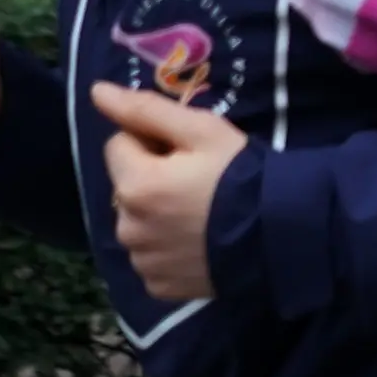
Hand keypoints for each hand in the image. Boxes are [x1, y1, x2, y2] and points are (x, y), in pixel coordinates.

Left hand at [92, 81, 248, 302]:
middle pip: (126, 186)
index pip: (119, 144)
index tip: (188, 151)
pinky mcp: (157, 285)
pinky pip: (151, 257)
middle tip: (199, 182)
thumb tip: (95, 91)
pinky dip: (167, 249)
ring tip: (201, 215)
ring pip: (137, 223)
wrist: (281, 234)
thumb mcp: (202, 131)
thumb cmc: (242, 176)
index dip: (153, 141)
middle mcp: (127, 227)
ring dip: (157, 215)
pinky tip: (198, 243)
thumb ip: (146, 110)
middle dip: (152, 179)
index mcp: (134, 184)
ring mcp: (141, 260)